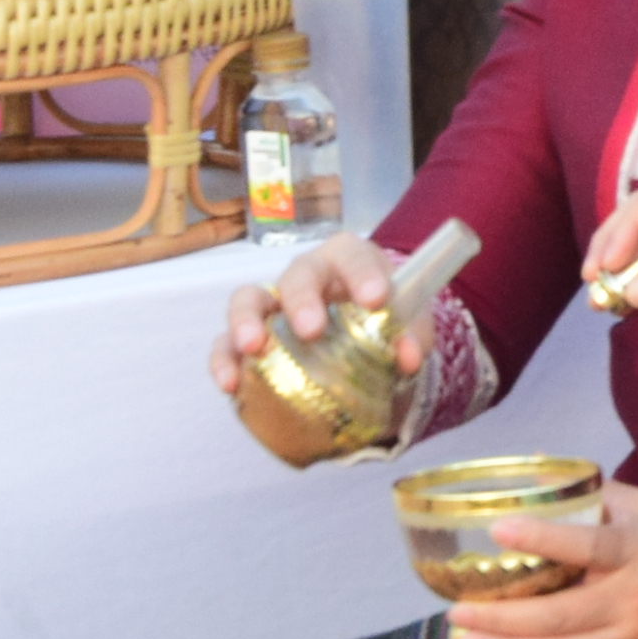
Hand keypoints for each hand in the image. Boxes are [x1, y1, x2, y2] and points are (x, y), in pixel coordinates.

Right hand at [209, 233, 424, 396]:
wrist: (363, 337)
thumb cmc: (384, 317)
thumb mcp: (408, 322)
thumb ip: (412, 335)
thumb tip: (408, 358)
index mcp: (346, 259)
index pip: (351, 255)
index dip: (361, 273)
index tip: (375, 299)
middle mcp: (306, 274)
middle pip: (296, 276)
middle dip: (301, 300)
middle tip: (311, 330)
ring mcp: (274, 303)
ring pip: (248, 299)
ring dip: (247, 322)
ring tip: (252, 348)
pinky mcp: (252, 336)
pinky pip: (227, 344)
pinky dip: (224, 360)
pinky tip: (230, 383)